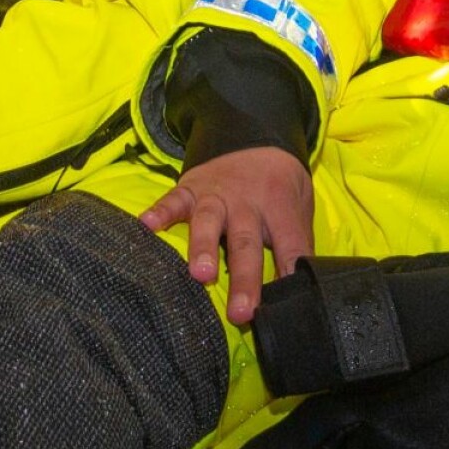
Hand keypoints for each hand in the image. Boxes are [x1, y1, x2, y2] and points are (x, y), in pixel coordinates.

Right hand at [140, 146, 313, 324]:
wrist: (254, 136)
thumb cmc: (279, 185)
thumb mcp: (300, 207)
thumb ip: (297, 244)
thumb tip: (298, 290)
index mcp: (280, 207)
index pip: (289, 247)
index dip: (288, 276)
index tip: (286, 307)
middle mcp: (248, 202)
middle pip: (246, 243)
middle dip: (243, 279)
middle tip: (240, 312)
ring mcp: (216, 195)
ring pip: (209, 222)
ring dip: (203, 247)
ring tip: (200, 274)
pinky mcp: (190, 188)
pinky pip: (173, 199)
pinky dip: (161, 211)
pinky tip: (148, 225)